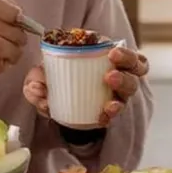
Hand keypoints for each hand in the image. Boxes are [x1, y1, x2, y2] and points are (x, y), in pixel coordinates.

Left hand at [24, 44, 148, 126]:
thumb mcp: (42, 74)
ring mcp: (116, 94)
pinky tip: (100, 119)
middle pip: (135, 72)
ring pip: (128, 95)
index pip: (127, 54)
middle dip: (125, 75)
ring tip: (109, 105)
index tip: (112, 53)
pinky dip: (107, 117)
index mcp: (106, 56)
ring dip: (119, 100)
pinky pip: (114, 116)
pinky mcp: (109, 113)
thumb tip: (36, 87)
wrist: (56, 102)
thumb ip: (36, 77)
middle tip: (110, 76)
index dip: (125, 54)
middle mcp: (118, 74)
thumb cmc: (54, 78)